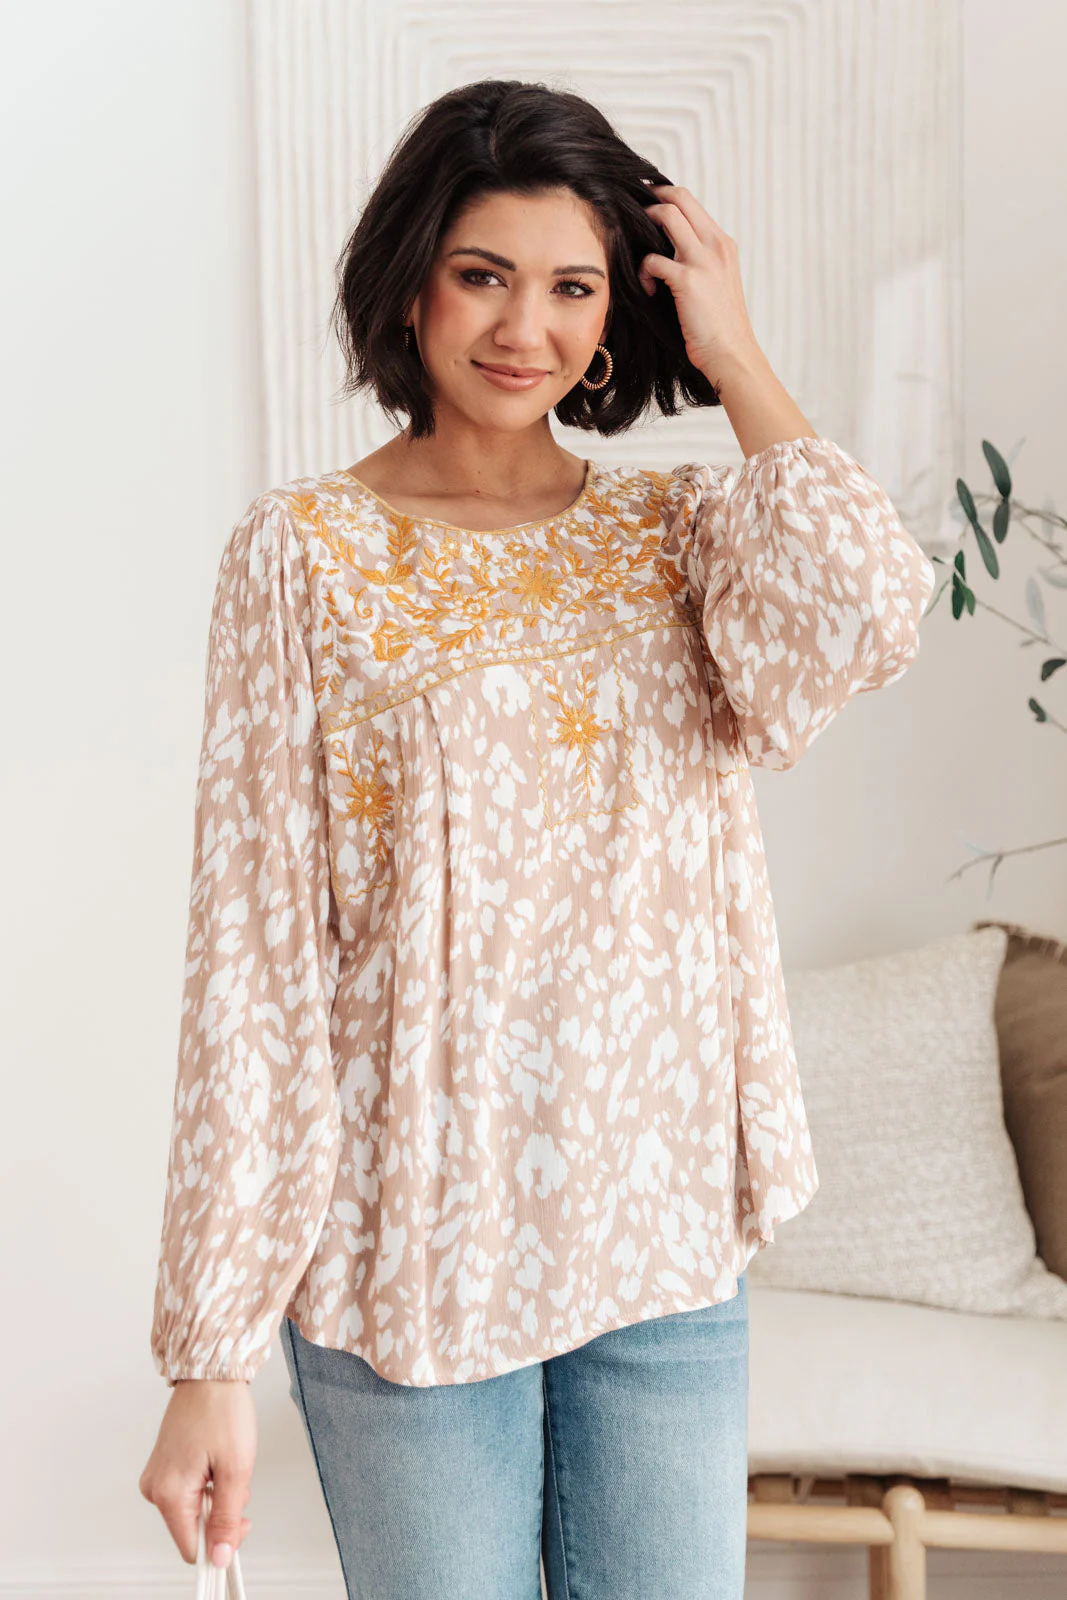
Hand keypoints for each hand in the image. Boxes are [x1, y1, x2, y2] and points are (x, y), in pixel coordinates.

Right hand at [139, 1379, 255, 1566]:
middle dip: (222, 1512)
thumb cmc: (222, 1410)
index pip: (192, 1548)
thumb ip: (227, 1518)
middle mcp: (155, 1488)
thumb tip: (220, 1556)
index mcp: (169, 1493)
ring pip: (194, 1510)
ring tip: (226, 1462)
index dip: (220, 1543)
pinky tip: (216, 1459)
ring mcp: (157, 1477)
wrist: (211, 1373)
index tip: (239, 1523)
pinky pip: (189, 1493)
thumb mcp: (235, 1468)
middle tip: (236, 1480)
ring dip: (217, 1496)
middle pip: (194, 1529)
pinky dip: (208, 1484)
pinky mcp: (164, 1467)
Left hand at [638, 183, 759, 386]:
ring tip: (637, 252)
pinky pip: (652, 259)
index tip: (646, 203)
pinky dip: (643, 271)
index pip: (691, 201)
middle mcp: (715, 244)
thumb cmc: (721, 326)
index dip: (665, 196)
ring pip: (666, 216)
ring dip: (643, 229)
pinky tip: (648, 289)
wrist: (731, 353)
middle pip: (678, 197)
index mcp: (723, 244)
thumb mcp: (718, 282)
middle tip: (630, 212)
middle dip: (649, 199)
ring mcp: (702, 260)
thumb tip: (671, 252)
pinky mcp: (687, 280)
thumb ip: (701, 261)